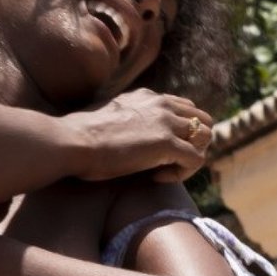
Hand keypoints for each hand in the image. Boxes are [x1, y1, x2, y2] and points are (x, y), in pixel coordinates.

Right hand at [67, 91, 212, 183]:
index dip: (176, 131)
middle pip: (202, 119)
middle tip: (170, 162)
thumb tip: (113, 133)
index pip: (182, 107)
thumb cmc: (76, 137)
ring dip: (191, 156)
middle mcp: (161, 104)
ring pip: (205, 137)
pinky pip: (196, 159)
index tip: (153, 150)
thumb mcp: (102, 119)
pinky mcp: (167, 144)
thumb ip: (118, 120)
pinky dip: (182, 173)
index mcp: (147, 97)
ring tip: (165, 171)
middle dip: (192, 142)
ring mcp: (166, 122)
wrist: (71, 141)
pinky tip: (157, 178)